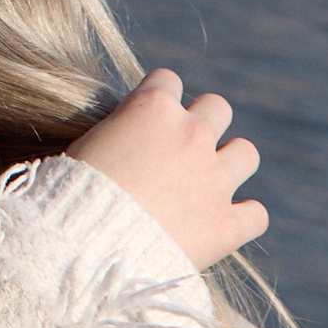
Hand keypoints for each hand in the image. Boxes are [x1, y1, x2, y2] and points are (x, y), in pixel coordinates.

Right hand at [71, 69, 265, 269]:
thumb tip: (127, 139)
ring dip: (231, 164)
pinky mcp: (226, 224)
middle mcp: (191, 135)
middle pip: (217, 108)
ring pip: (246, 153)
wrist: (87, 246)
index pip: (168, 80)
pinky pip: (255, 214)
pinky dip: (242, 219)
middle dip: (203, 124)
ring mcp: (214, 179)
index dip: (158, 100)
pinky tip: (225, 224)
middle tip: (183, 150)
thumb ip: (119, 132)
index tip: (148, 120)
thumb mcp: (87, 145)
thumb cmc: (72, 195)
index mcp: (153, 108)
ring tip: (210, 182)